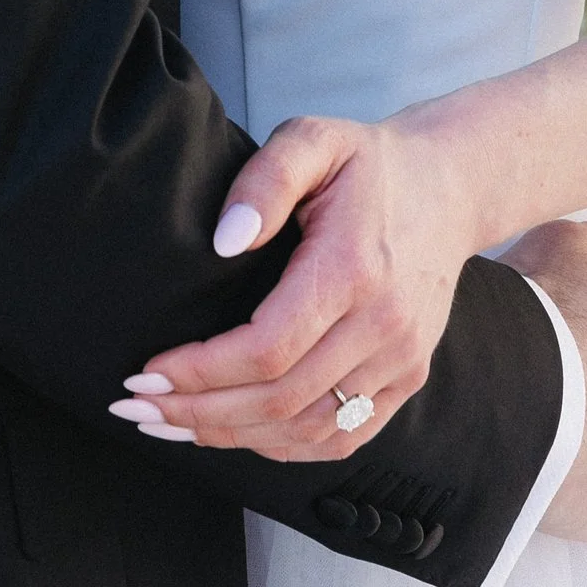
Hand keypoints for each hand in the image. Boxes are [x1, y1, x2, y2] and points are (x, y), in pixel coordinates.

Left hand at [112, 113, 489, 462]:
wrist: (449, 187)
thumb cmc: (367, 162)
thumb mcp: (313, 139)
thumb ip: (266, 180)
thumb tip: (224, 241)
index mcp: (354, 269)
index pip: (268, 348)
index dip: (201, 371)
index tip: (146, 369)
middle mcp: (384, 326)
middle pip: (280, 399)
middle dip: (198, 410)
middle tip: (136, 406)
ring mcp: (402, 360)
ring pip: (307, 430)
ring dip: (231, 436)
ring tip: (170, 424)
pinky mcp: (408, 378)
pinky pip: (343, 437)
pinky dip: (283, 447)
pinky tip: (235, 434)